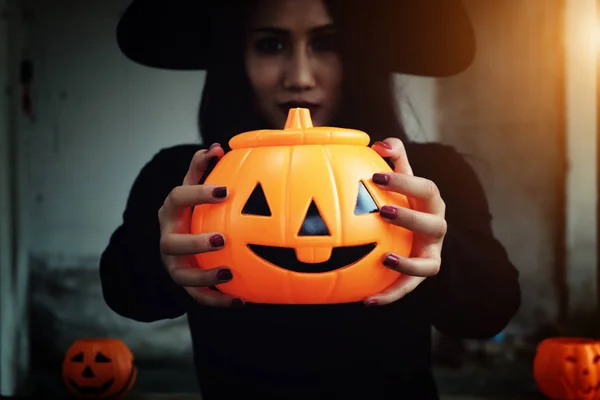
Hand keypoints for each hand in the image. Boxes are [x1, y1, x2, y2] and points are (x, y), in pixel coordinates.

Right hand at [158, 143, 243, 307]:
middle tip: (222, 240)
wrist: (177, 245)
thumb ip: (201, 169)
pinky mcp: (185, 284)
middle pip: (171, 243)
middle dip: (195, 242)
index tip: (225, 191)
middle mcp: (168, 239)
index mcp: (171, 212)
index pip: (177, 198)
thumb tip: (216, 146)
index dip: (198, 193)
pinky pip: (199, 297)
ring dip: (205, 276)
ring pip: (182, 275)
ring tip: (229, 273)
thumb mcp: (192, 189)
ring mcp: (174, 264)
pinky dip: (218, 301)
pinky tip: (242, 300)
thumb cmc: (190, 211)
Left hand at [364, 138, 446, 305]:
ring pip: (428, 262)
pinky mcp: (422, 273)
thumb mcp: (402, 179)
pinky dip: (390, 295)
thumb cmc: (406, 200)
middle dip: (410, 218)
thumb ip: (394, 158)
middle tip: (382, 212)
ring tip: (386, 259)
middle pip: (433, 224)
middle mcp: (436, 227)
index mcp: (431, 202)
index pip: (424, 188)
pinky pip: (408, 288)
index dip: (403, 182)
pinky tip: (367, 301)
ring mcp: (432, 253)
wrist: (420, 233)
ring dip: (409, 264)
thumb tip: (378, 143)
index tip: (374, 177)